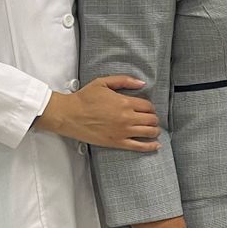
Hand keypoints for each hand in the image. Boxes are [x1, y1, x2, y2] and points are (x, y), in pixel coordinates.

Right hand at [38, 76, 160, 149]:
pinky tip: (156, 145)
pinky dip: (150, 146)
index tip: (148, 109)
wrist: (70, 115)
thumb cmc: (85, 98)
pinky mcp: (117, 142)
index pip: (148, 106)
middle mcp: (127, 118)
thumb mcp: (104, 82)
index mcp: (125, 102)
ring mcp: (123, 131)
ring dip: (154, 131)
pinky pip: (139, 146)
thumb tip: (142, 83)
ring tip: (153, 130)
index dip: (150, 107)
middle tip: (151, 119)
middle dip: (154, 119)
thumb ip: (124, 81)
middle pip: (151, 119)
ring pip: (149, 132)